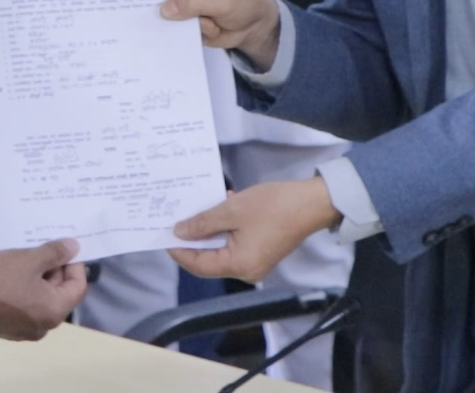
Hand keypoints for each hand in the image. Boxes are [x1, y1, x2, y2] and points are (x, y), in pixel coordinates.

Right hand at [0, 239, 87, 340]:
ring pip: (43, 300)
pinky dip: (27, 290)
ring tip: (28, 257)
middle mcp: (44, 326)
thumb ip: (55, 253)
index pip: (78, 286)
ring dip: (40, 279)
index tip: (63, 247)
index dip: (74, 264)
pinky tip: (15, 274)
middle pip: (61, 294)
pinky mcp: (9, 328)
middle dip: (56, 270)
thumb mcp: (28, 259)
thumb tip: (74, 247)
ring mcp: (26, 330)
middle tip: (43, 248)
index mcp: (54, 311)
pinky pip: (27, 307)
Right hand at [159, 0, 281, 68]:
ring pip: (162, 15)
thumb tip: (164, 10)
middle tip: (136, 11)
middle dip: (149, 3)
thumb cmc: (242, 1)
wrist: (255, 26)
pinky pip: (173, 31)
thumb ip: (193, 2)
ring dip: (172, 25)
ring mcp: (180, 5)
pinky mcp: (183, 23)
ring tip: (199, 24)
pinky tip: (203, 33)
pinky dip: (185, 35)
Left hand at [169, 178, 339, 283]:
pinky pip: (235, 243)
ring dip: (209, 229)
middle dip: (193, 239)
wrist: (312, 202)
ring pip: (222, 249)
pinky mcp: (262, 251)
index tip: (162, 236)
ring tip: (195, 210)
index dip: (179, 250)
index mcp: (239, 265)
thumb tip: (180, 232)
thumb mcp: (232, 210)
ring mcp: (256, 262)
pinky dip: (226, 228)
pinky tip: (222, 206)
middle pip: (209, 259)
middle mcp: (247, 270)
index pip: (198, 265)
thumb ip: (203, 223)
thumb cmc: (274, 206)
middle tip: (175, 220)